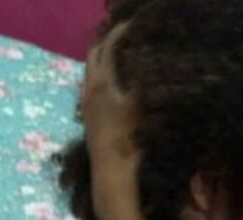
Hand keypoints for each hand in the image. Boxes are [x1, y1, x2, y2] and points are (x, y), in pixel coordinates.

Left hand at [81, 22, 141, 214]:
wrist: (112, 175)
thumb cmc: (131, 142)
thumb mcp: (142, 108)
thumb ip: (145, 81)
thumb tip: (156, 62)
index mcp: (102, 82)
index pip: (110, 45)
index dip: (123, 31)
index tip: (136, 23)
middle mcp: (89, 88)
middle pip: (95, 52)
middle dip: (109, 38)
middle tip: (126, 31)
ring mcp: (85, 102)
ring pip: (91, 68)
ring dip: (104, 55)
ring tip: (121, 49)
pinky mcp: (87, 114)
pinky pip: (92, 82)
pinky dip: (103, 72)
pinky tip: (115, 78)